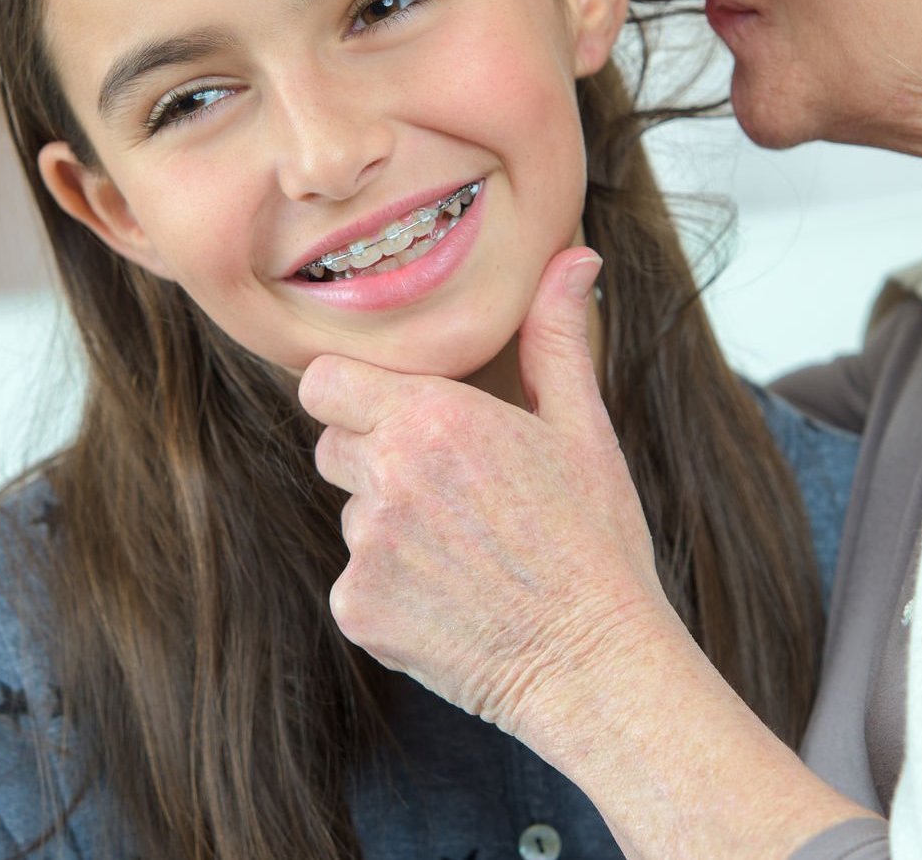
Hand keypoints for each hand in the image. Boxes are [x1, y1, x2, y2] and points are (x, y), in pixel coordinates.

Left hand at [300, 247, 676, 741]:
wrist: (597, 663)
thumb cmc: (597, 544)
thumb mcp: (583, 430)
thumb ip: (556, 338)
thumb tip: (574, 257)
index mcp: (435, 417)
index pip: (324, 381)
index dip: (355, 394)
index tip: (393, 414)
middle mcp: (390, 475)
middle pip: (334, 445)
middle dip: (377, 459)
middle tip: (454, 494)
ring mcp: (367, 548)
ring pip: (350, 516)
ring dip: (390, 528)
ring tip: (467, 554)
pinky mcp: (359, 610)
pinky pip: (355, 584)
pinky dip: (392, 593)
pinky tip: (453, 602)